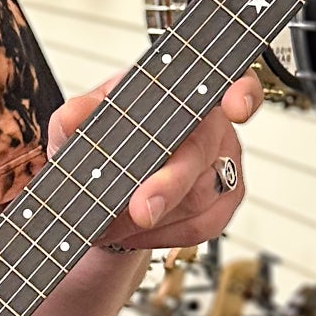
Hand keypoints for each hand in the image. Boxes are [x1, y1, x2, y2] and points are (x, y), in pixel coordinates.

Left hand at [47, 70, 261, 250]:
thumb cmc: (103, 142)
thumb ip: (75, 116)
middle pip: (201, 153)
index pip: (229, 80)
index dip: (241, 92)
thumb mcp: (79, 124)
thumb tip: (74, 116)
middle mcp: (210, 125)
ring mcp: (223, 164)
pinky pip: (202, 226)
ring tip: (110, 224)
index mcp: (181, 92)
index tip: (234, 108)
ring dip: (152, 218)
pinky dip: (163, 235)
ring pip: (200, 197)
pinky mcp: (225, 202)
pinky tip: (135, 232)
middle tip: (140, 210)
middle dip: (169, 185)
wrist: (103, 189)